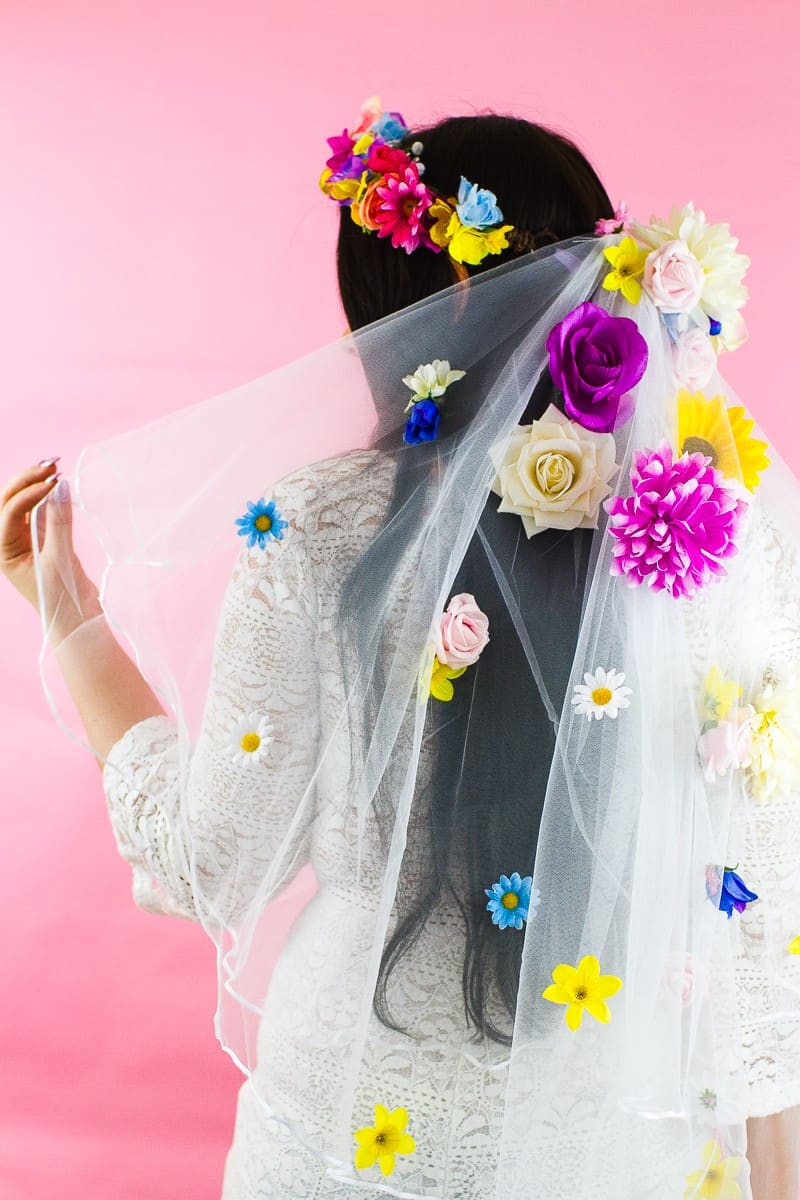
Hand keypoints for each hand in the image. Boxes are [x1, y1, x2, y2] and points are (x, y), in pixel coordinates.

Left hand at [0, 460, 102, 643]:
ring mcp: (25, 541)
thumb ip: (59, 522)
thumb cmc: (62, 599)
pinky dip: (50, 497)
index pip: (9, 512)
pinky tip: (61, 484)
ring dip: (37, 484)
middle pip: (9, 502)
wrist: (77, 623)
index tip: (53, 482)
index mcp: (3, 551)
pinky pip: (42, 512)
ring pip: (24, 503)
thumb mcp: (59, 559)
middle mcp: (9, 543)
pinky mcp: (44, 541)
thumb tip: (61, 487)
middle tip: (50, 463)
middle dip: (27, 480)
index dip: (29, 494)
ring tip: (54, 466)